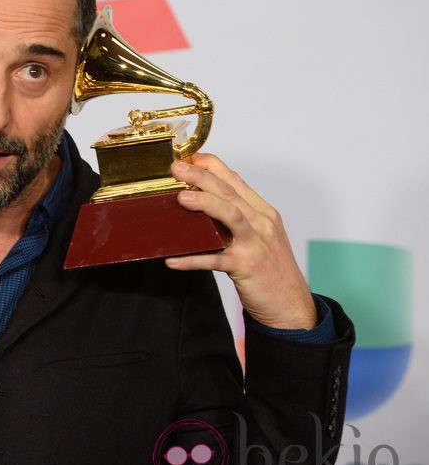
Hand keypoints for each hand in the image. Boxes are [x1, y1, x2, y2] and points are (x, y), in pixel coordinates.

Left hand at [164, 153, 316, 329]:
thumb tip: (211, 195)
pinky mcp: (248, 267)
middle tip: (176, 168)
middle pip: (230, 193)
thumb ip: (240, 214)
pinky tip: (173, 260)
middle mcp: (262, 224)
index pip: (236, 180)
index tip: (189, 158)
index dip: (212, 166)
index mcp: (263, 213)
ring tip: (181, 198)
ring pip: (231, 216)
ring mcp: (256, 245)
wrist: (292, 306)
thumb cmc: (271, 269)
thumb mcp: (261, 235)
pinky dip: (193, 259)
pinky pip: (216, 260)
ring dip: (205, 204)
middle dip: (202, 177)